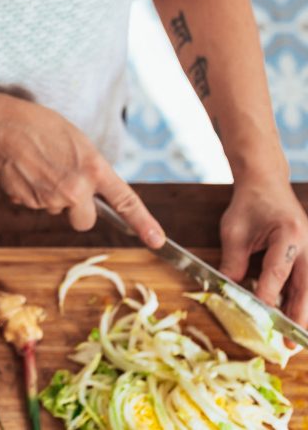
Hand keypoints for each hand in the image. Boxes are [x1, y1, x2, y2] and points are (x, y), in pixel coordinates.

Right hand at [0, 96, 165, 247]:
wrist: (0, 128)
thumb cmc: (38, 125)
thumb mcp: (76, 141)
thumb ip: (89, 168)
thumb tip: (91, 189)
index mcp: (94, 168)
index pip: (125, 201)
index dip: (144, 223)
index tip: (157, 241)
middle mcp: (75, 189)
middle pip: (85, 221)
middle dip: (78, 210)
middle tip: (65, 186)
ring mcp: (51, 199)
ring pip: (57, 210)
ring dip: (50, 195)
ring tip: (38, 166)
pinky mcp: (28, 203)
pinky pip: (36, 204)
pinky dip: (31, 192)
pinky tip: (25, 170)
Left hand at [219, 175, 307, 324]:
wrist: (267, 183)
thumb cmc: (249, 204)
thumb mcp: (234, 230)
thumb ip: (233, 260)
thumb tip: (228, 291)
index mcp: (289, 234)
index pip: (278, 270)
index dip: (268, 293)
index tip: (260, 313)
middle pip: (307, 287)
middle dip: (300, 317)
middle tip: (291, 344)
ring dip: (304, 314)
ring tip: (296, 339)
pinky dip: (301, 301)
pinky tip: (293, 319)